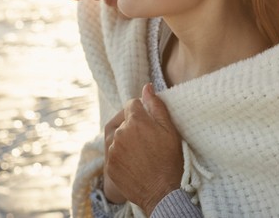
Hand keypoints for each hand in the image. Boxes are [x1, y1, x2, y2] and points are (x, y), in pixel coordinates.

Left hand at [107, 83, 183, 215]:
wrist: (161, 192)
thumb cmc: (169, 159)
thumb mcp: (169, 130)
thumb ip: (156, 106)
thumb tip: (147, 87)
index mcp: (135, 121)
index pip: (132, 104)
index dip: (141, 110)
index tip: (149, 120)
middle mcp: (119, 133)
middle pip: (123, 120)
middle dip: (133, 124)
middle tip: (146, 137)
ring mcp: (112, 150)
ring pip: (116, 136)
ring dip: (125, 138)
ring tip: (140, 149)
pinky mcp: (109, 165)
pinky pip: (112, 152)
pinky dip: (121, 153)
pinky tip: (134, 160)